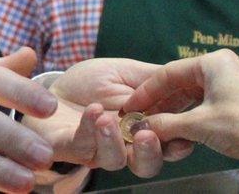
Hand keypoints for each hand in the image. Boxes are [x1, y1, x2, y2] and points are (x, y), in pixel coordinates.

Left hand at [23, 58, 192, 178]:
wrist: (52, 84)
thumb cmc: (92, 82)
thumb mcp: (126, 73)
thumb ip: (154, 80)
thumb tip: (187, 79)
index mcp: (144, 128)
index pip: (170, 143)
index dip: (179, 143)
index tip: (183, 135)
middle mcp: (124, 146)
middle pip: (147, 164)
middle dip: (151, 153)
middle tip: (147, 135)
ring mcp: (97, 150)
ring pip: (114, 161)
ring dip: (114, 141)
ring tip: (109, 119)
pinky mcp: (70, 147)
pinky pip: (82, 145)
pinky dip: (89, 127)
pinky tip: (93, 110)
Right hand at [123, 49, 238, 184]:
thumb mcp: (199, 126)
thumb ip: (165, 125)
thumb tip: (141, 127)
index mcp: (215, 61)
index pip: (168, 73)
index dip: (146, 92)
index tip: (131, 107)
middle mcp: (229, 66)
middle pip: (184, 83)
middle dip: (162, 103)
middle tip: (143, 118)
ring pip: (199, 95)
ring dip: (179, 111)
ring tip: (160, 126)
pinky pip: (214, 103)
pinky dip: (197, 115)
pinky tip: (186, 130)